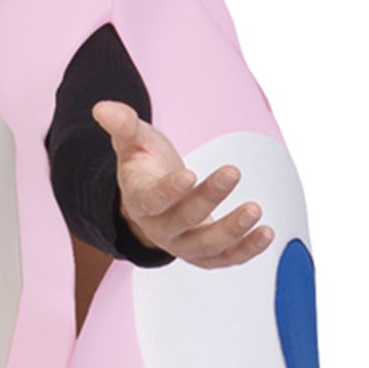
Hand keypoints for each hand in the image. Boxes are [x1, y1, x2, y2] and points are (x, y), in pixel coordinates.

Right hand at [89, 100, 273, 267]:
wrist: (153, 200)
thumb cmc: (145, 166)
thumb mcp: (133, 142)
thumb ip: (123, 125)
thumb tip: (102, 108)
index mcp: (140, 201)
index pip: (152, 200)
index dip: (169, 190)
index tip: (190, 174)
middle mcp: (160, 229)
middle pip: (183, 220)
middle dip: (208, 198)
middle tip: (232, 172)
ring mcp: (182, 245)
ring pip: (205, 247)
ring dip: (232, 231)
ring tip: (255, 210)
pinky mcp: (204, 254)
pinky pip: (224, 259)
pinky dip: (246, 250)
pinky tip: (266, 233)